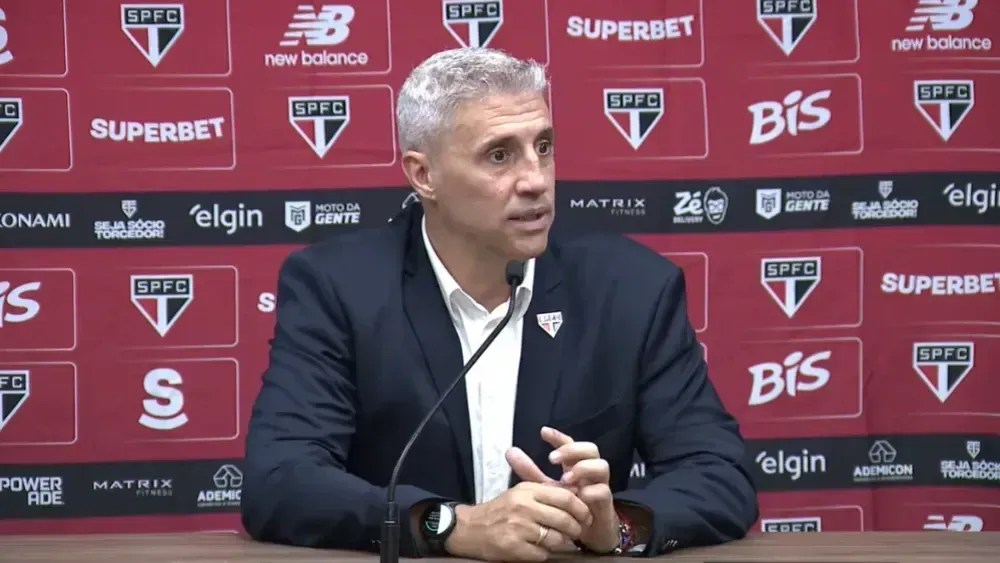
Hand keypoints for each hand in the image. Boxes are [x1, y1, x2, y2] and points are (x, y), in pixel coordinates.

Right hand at [445, 479, 591, 561]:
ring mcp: (518, 528)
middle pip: (564, 519)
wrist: (470, 528)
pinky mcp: (514, 547)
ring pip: (556, 538)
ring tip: (557, 541)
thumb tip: (577, 496)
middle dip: (576, 528)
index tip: (586, 516)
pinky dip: (544, 554)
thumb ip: (546, 493)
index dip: (581, 508)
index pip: (565, 497)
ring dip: (561, 543)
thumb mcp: (521, 493)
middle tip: (577, 532)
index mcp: (527, 490)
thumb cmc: (500, 510)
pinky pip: (542, 554)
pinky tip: (538, 549)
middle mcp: (523, 507)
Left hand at [508, 427, 620, 553]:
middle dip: (572, 450)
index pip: (571, 444)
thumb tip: (510, 451)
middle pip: (591, 449)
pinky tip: (578, 496)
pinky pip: (603, 491)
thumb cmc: (568, 508)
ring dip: (583, 468)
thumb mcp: (547, 488)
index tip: (543, 432)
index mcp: (575, 465)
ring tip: (565, 479)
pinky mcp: (605, 503)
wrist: (587, 535)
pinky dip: (591, 491)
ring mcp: (599, 486)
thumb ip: (531, 472)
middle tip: (552, 459)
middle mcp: (590, 472)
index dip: (559, 436)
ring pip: (601, 466)